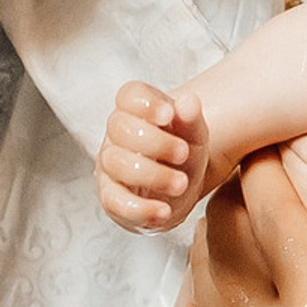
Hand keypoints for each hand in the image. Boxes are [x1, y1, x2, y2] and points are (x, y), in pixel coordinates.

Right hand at [96, 81, 209, 231]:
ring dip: (152, 175)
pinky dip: (140, 208)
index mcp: (137, 111)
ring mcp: (111, 166)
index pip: (129, 95)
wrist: (179, 188)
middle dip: (155, 142)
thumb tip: (189, 101)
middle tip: (183, 154)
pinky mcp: (111, 197)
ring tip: (181, 183)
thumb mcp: (195, 135)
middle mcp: (117, 135)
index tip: (168, 114)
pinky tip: (164, 210)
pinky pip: (115, 202)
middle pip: (120, 127)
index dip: (145, 103)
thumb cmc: (183, 154)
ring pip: (117, 164)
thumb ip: (192, 119)